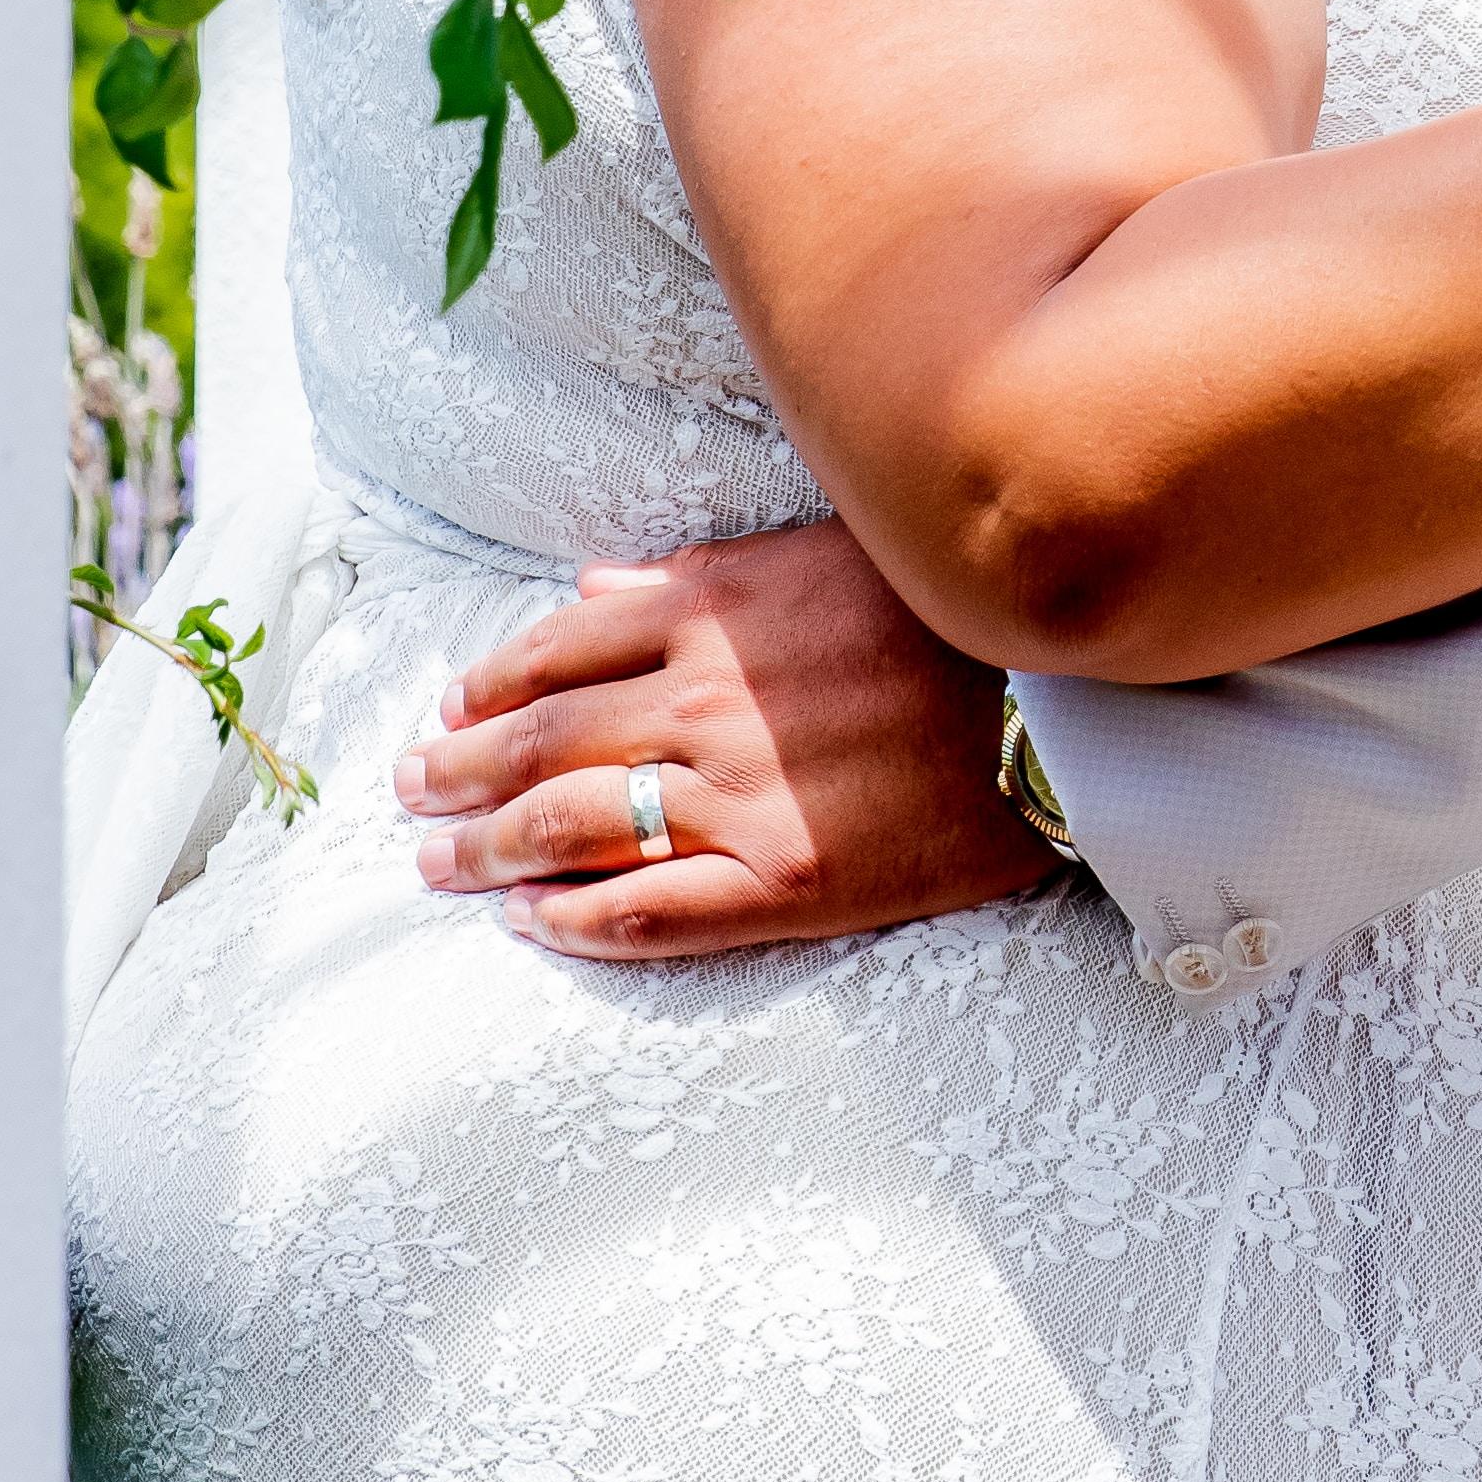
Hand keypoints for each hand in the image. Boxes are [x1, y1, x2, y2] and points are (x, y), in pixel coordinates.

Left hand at [392, 518, 1054, 961]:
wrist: (1071, 705)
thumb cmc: (959, 617)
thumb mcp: (828, 557)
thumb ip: (704, 573)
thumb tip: (592, 589)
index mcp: (713, 614)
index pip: (556, 652)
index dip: (486, 687)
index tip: (448, 713)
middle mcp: (705, 704)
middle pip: (541, 743)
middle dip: (460, 774)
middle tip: (411, 796)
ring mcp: (740, 797)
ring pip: (574, 827)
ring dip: (490, 850)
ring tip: (441, 865)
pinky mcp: (786, 879)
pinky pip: (654, 909)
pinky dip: (580, 919)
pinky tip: (535, 924)